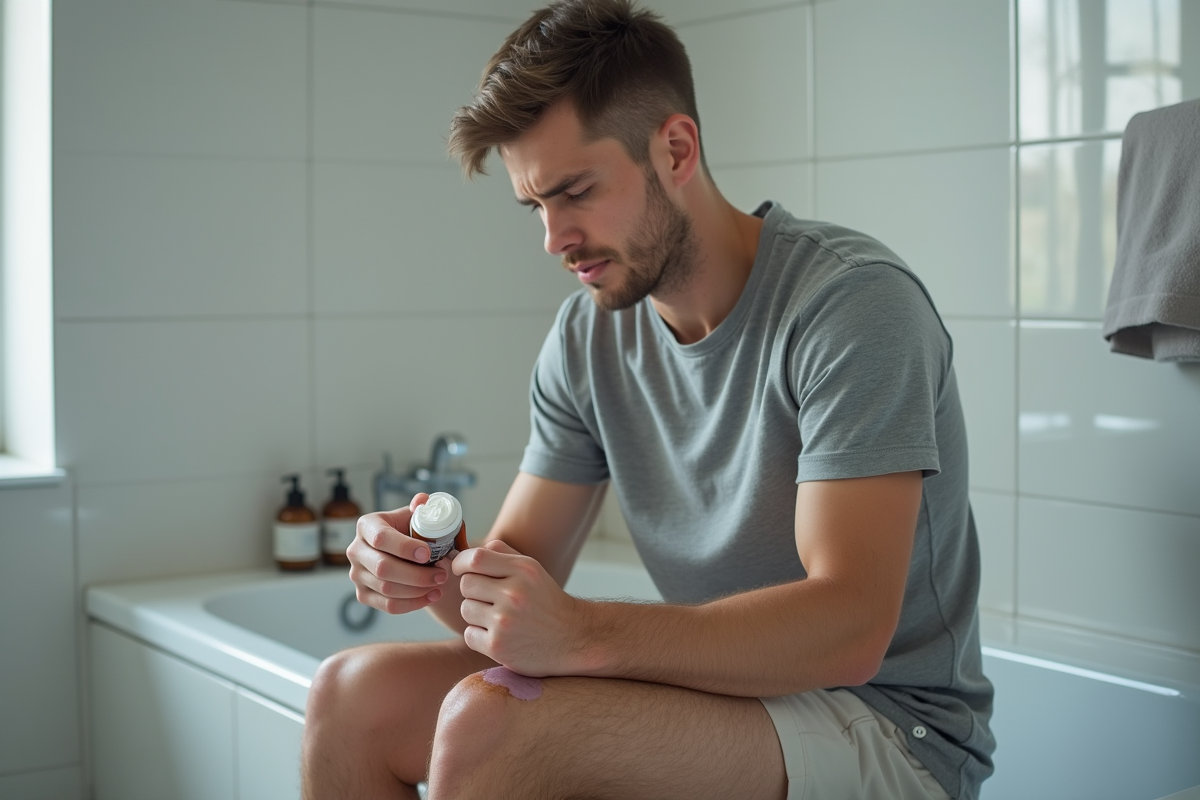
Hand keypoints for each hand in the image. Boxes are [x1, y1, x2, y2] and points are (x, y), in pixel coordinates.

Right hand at [347, 492, 453, 614]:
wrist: (405, 553)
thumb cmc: (411, 532)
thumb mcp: (416, 515)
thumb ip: (422, 506)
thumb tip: (423, 501)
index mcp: (367, 526)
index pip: (381, 538)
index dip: (405, 548)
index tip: (428, 554)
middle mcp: (356, 550)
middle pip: (383, 568)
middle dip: (417, 574)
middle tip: (442, 574)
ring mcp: (357, 574)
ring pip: (387, 589)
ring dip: (418, 590)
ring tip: (440, 583)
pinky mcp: (363, 595)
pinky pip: (388, 606)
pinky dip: (413, 603)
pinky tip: (432, 596)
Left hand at [452, 540, 585, 675]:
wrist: (573, 639)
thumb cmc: (546, 601)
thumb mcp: (532, 570)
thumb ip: (502, 554)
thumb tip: (468, 552)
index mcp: (523, 570)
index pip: (475, 558)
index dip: (461, 563)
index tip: (461, 570)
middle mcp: (514, 594)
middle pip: (466, 584)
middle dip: (473, 591)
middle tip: (489, 599)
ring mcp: (505, 621)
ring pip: (465, 609)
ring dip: (476, 614)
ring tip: (497, 618)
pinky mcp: (498, 646)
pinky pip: (469, 634)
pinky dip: (479, 636)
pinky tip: (498, 636)